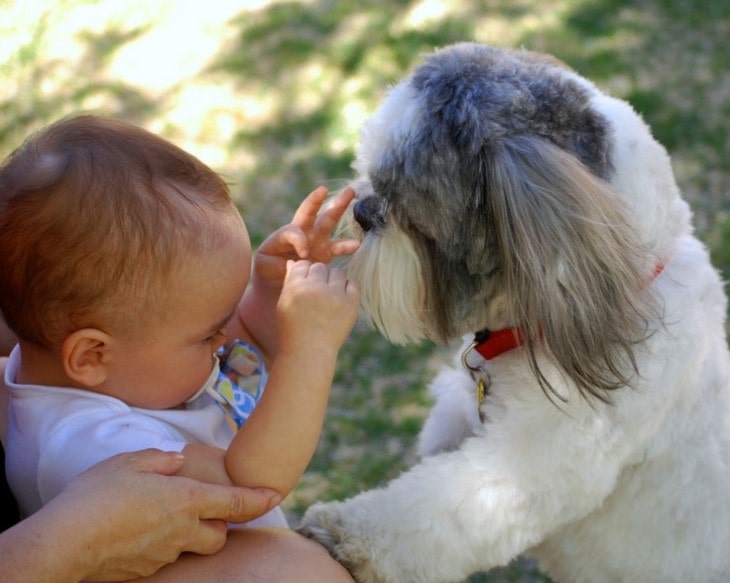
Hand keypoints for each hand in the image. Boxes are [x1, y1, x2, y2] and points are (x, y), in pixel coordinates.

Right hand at [56, 449, 280, 580]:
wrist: (65, 542)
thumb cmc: (97, 496)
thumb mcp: (130, 462)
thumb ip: (160, 460)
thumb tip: (177, 462)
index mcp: (185, 500)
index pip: (235, 502)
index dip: (258, 499)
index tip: (276, 495)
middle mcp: (181, 531)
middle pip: (219, 536)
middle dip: (219, 525)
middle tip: (202, 509)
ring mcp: (163, 555)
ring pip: (191, 549)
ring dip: (188, 535)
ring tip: (159, 517)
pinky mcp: (144, 572)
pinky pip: (163, 558)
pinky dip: (160, 546)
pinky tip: (137, 533)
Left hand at [254, 187, 359, 289]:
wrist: (276, 277)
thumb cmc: (268, 267)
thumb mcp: (263, 264)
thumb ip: (272, 261)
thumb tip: (296, 260)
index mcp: (286, 233)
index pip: (294, 231)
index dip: (299, 240)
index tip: (304, 254)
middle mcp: (303, 231)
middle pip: (312, 211)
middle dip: (320, 198)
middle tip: (328, 184)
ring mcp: (316, 240)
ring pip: (328, 220)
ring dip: (338, 206)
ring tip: (351, 192)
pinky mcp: (325, 252)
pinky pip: (338, 247)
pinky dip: (347, 246)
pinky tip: (357, 243)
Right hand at [277, 260, 359, 353]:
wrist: (310, 352)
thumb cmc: (293, 329)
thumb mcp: (284, 305)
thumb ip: (289, 282)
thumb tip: (294, 262)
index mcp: (296, 287)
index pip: (303, 265)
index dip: (305, 274)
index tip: (306, 286)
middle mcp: (315, 288)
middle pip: (320, 267)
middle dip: (319, 277)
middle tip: (318, 293)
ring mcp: (335, 295)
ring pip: (337, 272)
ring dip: (333, 281)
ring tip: (329, 298)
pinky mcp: (351, 303)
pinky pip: (353, 283)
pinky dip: (348, 289)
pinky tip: (341, 299)